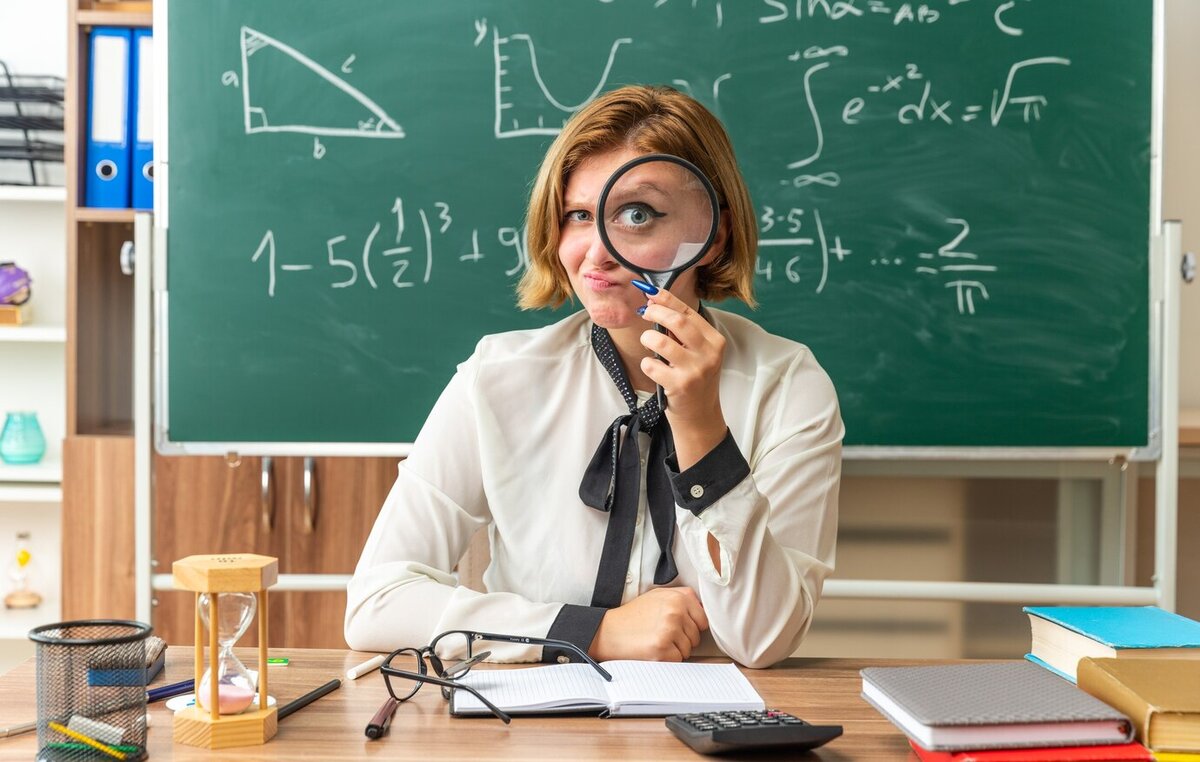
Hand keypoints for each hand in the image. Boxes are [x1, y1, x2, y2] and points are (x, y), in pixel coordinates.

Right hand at [590, 587, 708, 661]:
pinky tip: (653, 650)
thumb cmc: (633, 616)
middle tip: (662, 634)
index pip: (703, 619)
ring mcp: (670, 631)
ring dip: (675, 650)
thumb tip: (704, 609)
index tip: (679, 627)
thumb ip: (682, 598)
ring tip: (656, 641)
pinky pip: (678, 660)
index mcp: (678, 597)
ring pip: (688, 650)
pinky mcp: (663, 649)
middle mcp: (676, 612)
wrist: (609, 632)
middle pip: (696, 636)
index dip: (692, 626)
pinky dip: (668, 659)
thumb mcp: (657, 596)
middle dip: (683, 639)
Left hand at [640, 288, 727, 468]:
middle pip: (677, 321)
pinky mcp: (679, 386)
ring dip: (648, 338)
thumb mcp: (698, 353)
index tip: (651, 293)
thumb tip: (655, 303)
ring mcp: (694, 371)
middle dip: (655, 312)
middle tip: (645, 313)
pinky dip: (647, 363)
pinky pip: (652, 365)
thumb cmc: (695, 379)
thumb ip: (683, 332)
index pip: (689, 312)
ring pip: (660, 341)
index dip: (667, 299)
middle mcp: (708, 354)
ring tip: (649, 343)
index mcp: (715, 341)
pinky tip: (653, 368)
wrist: (701, 415)